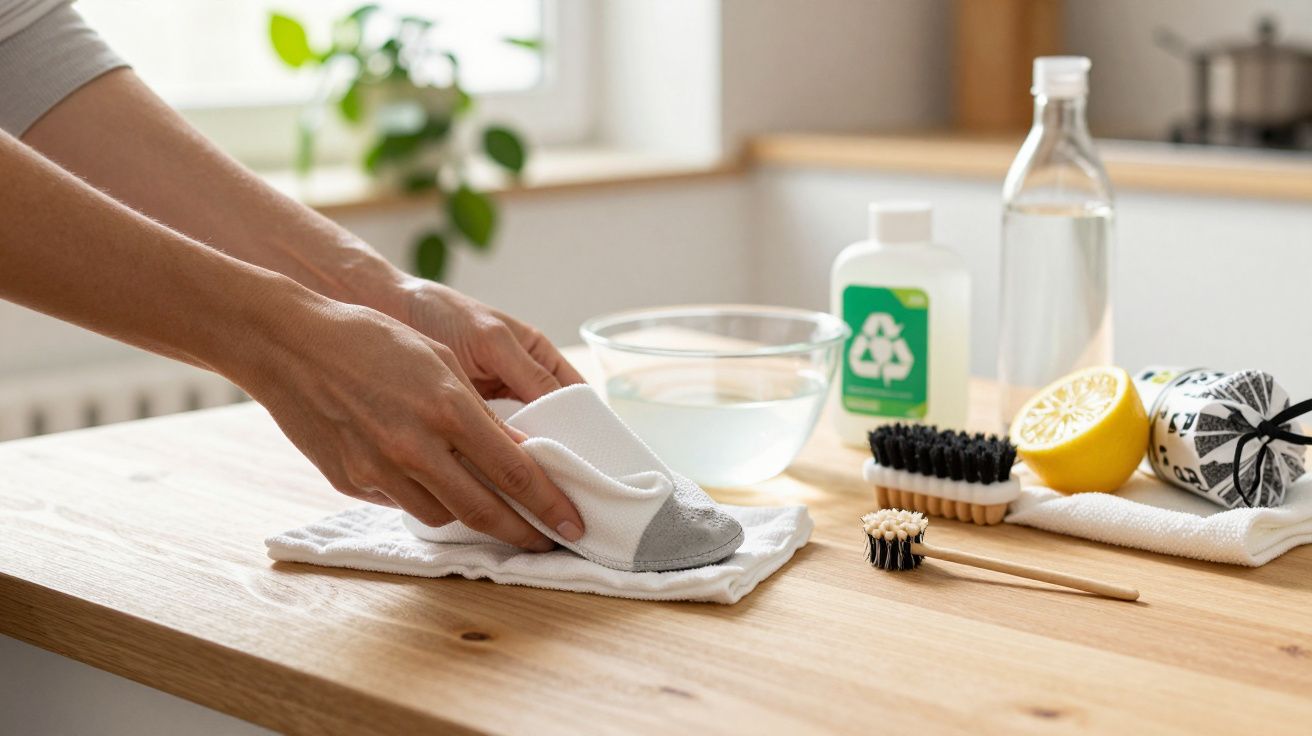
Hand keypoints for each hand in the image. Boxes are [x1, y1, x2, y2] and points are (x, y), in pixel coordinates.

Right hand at [234, 297, 584, 549]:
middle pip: (485, 511)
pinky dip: (425, 500)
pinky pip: (400, 503)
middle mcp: (416, 447)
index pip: (516, 473)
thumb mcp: (440, 363)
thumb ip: (480, 412)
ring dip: (473, 518)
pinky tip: (435, 488)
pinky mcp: (351, 481)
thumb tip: (515, 453)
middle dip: (522, 533)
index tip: (572, 525)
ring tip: (493, 515)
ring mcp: (379, 469)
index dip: (550, 505)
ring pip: (443, 515)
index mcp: (449, 409)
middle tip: (545, 543)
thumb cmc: (372, 339)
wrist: (290, 344)